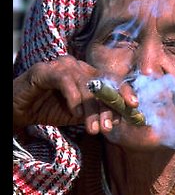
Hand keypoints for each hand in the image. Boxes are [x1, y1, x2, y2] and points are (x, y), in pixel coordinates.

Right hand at [13, 55, 138, 134]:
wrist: (20, 110)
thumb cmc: (49, 110)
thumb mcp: (79, 115)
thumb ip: (97, 114)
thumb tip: (119, 119)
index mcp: (88, 74)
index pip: (111, 81)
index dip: (124, 91)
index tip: (135, 106)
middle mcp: (78, 66)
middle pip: (100, 84)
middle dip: (107, 107)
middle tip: (108, 128)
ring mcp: (62, 65)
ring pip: (84, 84)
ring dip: (91, 108)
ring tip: (93, 129)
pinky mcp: (45, 70)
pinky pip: (64, 80)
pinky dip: (73, 97)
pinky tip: (75, 112)